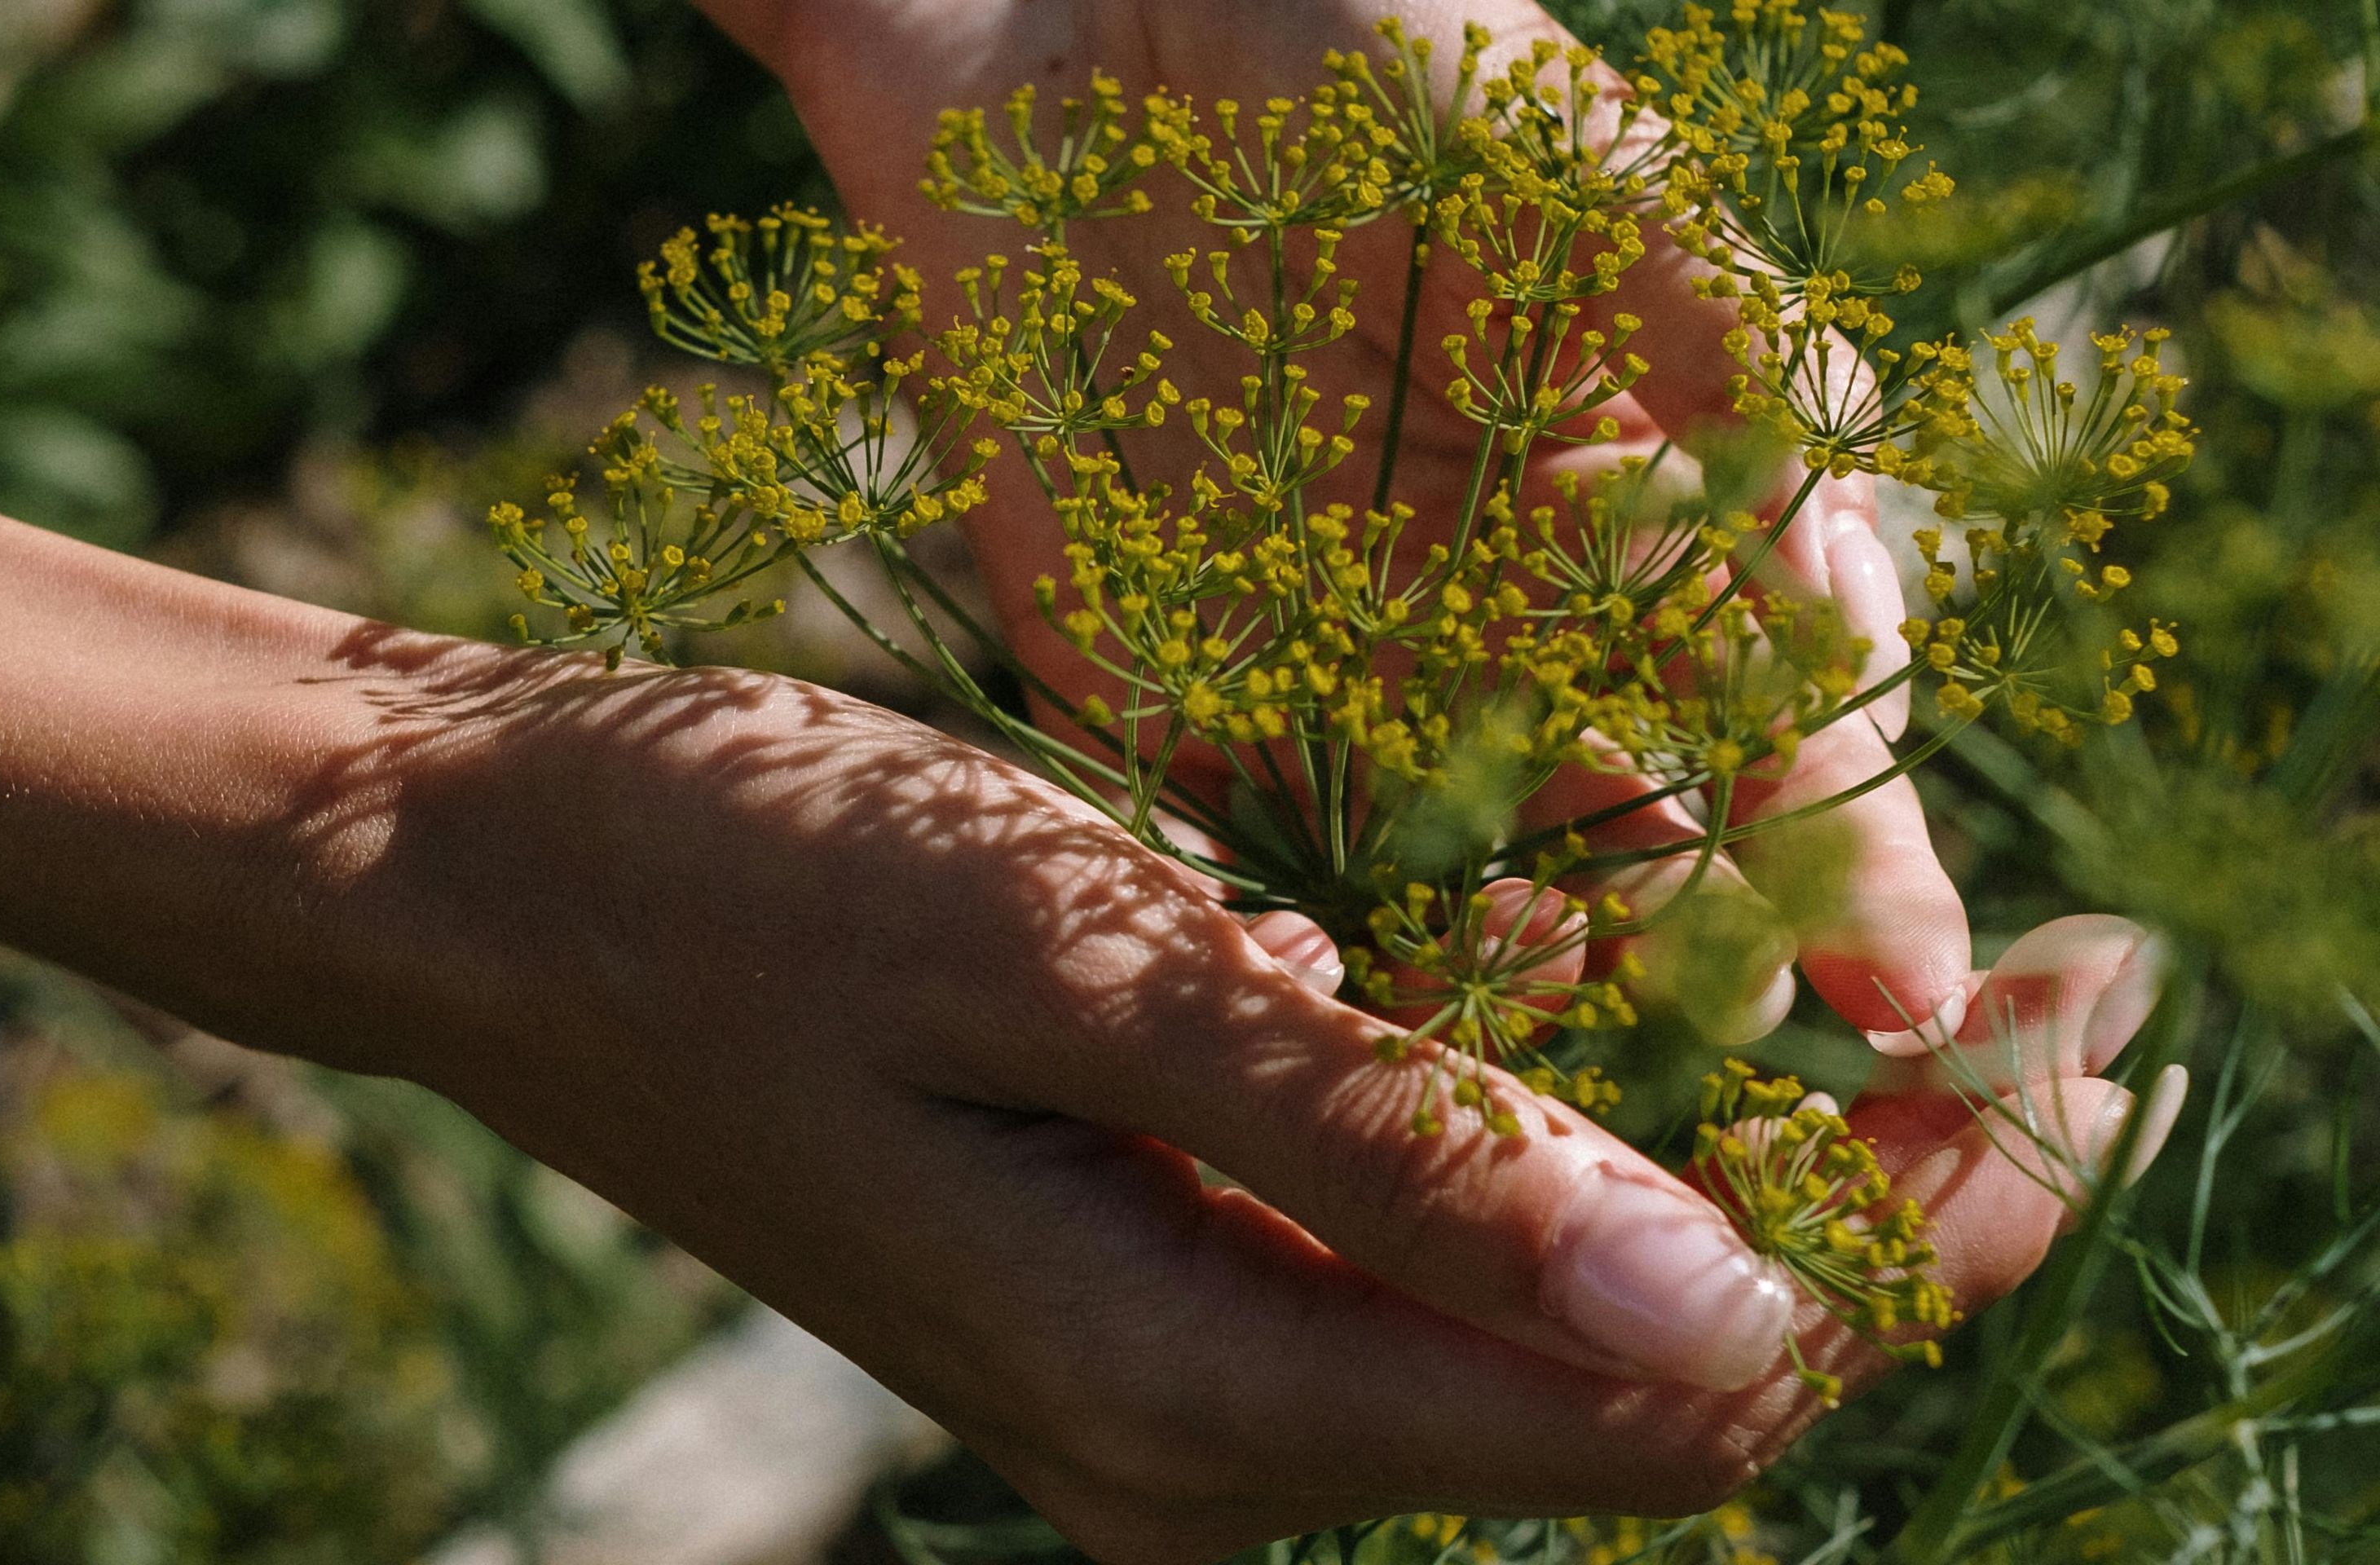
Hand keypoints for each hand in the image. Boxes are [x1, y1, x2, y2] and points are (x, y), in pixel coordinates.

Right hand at [252, 630, 2171, 1562]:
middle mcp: (1204, 1447)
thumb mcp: (1074, 966)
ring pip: (1551, 1325)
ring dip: (1726, 1164)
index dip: (1923, 1235)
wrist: (489, 887)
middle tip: (2059, 988)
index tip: (2094, 1038)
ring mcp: (1169, 1391)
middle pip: (1647, 1388)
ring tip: (1865, 976)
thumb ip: (1391, 1149)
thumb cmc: (742, 883)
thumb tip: (1731, 1309)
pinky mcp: (1143, 1299)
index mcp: (1194, 1390)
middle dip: (1877, 1201)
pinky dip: (1555, 1144)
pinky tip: (1596, 994)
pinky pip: (1425, 1264)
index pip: (1678, 1392)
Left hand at [701, 0, 1964, 1040]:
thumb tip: (1854, 569)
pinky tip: (1352, 1026)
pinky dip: (1299, 943)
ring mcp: (1329, 659)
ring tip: (1558, 1052)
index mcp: (1634, 502)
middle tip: (1743, 1066)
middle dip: (1696, 958)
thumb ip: (1720, 354)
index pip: (1780, 717)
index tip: (1900, 991)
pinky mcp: (1152, 678)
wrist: (1060, 17)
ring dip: (1512, 976)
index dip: (1849, 852)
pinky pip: (1241, 848)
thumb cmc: (1352, 54)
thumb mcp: (1582, 172)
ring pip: (1452, 877)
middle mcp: (1498, 611)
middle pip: (1635, 836)